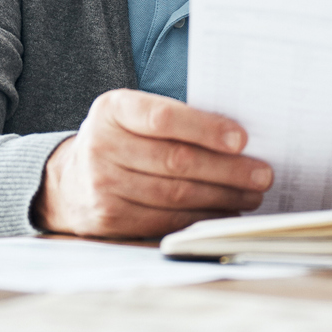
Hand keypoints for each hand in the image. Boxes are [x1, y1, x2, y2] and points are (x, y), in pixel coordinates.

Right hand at [34, 89, 272, 237]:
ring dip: (222, 197)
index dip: (205, 129)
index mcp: (112, 110)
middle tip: (262, 174)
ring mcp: (103, 186)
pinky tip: (225, 212)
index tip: (241, 139)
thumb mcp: (133, 115)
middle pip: (176, 161)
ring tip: (252, 194)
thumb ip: (174, 119)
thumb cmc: (120, 140)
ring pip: (175, 195)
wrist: (69, 180)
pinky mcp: (110, 218)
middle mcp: (101, 146)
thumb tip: (238, 140)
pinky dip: (202, 217)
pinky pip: (166, 220)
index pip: (163, 118)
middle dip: (227, 170)